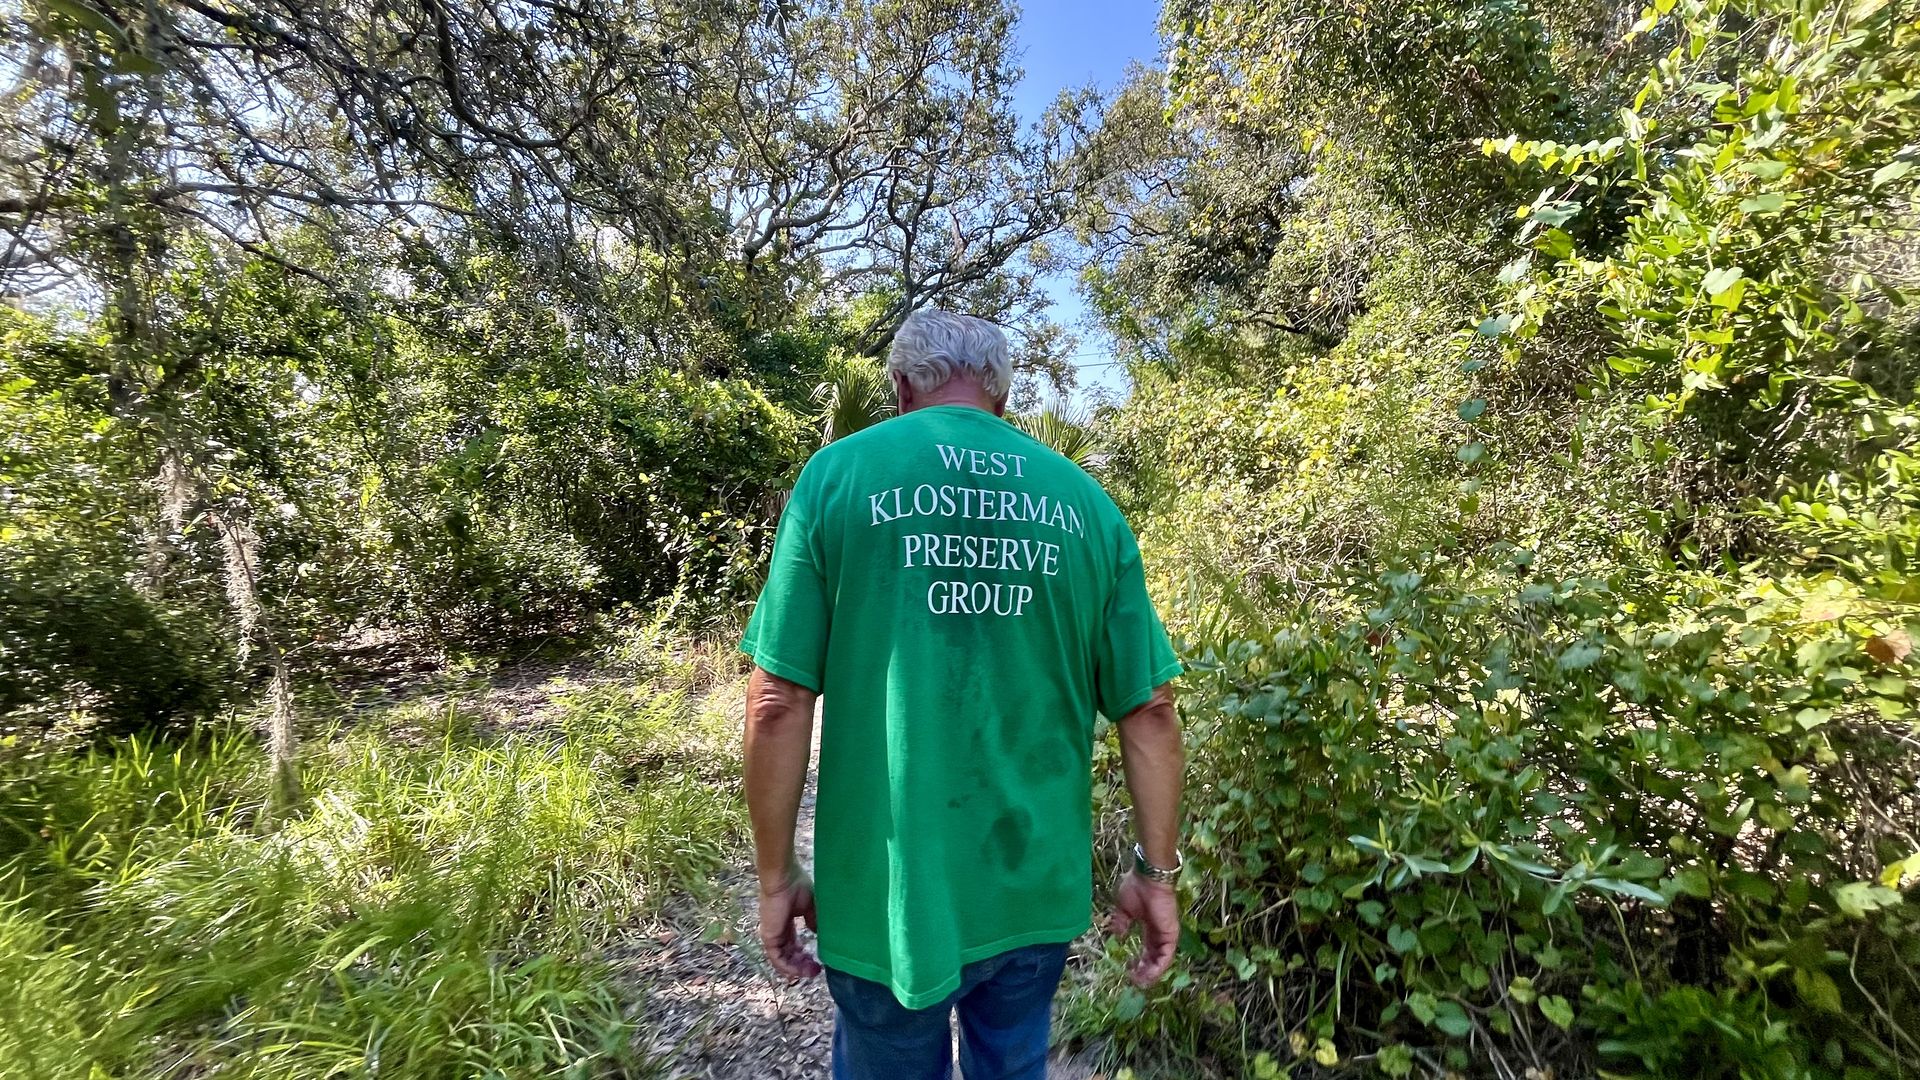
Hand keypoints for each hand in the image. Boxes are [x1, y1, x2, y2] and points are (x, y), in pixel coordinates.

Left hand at [757, 867, 821, 979]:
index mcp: (786, 922)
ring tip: (813, 972)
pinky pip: (777, 959)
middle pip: (789, 954)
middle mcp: (778, 930)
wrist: (783, 878)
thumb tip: (819, 934)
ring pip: (783, 959)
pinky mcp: (769, 937)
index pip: (793, 944)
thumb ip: (814, 921)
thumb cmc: (796, 886)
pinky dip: (789, 967)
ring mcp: (772, 935)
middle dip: (803, 964)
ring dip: (798, 968)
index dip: (804, 955)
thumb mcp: (810, 906)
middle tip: (817, 969)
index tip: (818, 961)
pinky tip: (802, 971)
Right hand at [1108, 870, 1178, 986]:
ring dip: (1151, 973)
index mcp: (1149, 926)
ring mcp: (1167, 934)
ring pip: (1161, 960)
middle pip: (1154, 957)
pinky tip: (1148, 975)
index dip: (1139, 961)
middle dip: (1144, 970)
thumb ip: (1121, 923)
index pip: (1147, 949)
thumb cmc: (1136, 888)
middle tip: (1134, 979)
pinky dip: (1158, 967)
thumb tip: (1117, 936)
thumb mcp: (1124, 909)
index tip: (1129, 970)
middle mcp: (1159, 932)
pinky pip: (1166, 956)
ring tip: (1140, 982)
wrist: (1148, 877)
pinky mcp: (1171, 934)